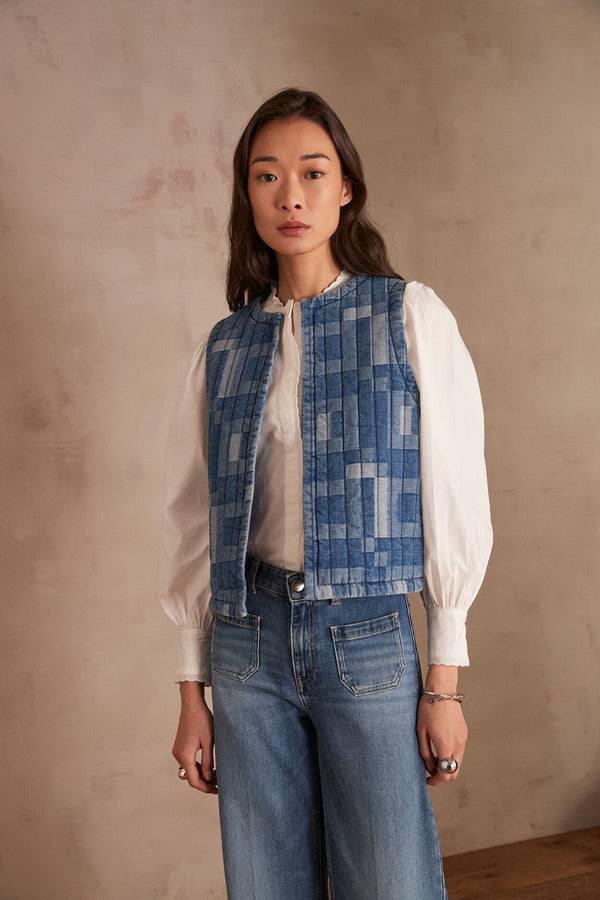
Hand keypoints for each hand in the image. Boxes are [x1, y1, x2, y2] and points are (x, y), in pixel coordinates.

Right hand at [172, 681, 217, 793]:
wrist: (192, 704)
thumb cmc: (202, 719)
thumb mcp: (209, 741)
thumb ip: (208, 761)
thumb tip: (208, 778)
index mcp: (185, 755)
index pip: (194, 780)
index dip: (205, 788)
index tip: (217, 790)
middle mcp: (178, 755)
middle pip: (191, 777)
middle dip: (205, 782)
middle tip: (219, 783)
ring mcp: (178, 751)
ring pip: (190, 770)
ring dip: (201, 774)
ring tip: (216, 774)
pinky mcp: (180, 747)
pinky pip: (188, 762)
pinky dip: (197, 766)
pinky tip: (208, 766)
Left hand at [416, 665, 467, 786]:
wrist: (441, 690)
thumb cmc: (427, 709)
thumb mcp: (420, 731)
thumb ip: (425, 753)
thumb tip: (430, 767)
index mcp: (446, 744)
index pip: (445, 774)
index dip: (436, 781)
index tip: (427, 781)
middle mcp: (458, 743)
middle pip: (454, 772)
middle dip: (442, 775)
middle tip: (429, 771)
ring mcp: (463, 738)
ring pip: (458, 762)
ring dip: (447, 765)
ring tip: (433, 757)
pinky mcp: (464, 733)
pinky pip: (460, 751)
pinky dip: (451, 755)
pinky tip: (440, 747)